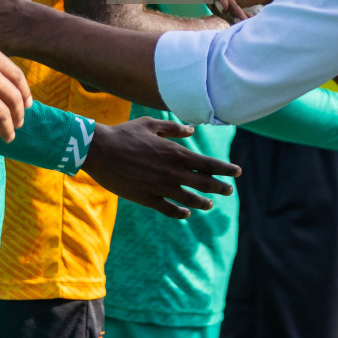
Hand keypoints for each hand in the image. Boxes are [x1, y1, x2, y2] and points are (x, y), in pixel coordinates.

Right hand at [83, 116, 240, 218]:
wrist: (99, 151)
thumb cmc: (124, 133)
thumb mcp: (150, 124)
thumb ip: (173, 128)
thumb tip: (191, 130)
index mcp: (175, 153)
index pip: (208, 164)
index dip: (225, 169)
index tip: (237, 172)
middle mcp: (172, 172)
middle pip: (204, 183)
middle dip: (220, 187)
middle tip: (229, 190)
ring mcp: (160, 187)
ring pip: (189, 199)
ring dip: (202, 202)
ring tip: (210, 204)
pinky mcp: (146, 198)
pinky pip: (169, 210)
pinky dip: (180, 213)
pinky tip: (186, 214)